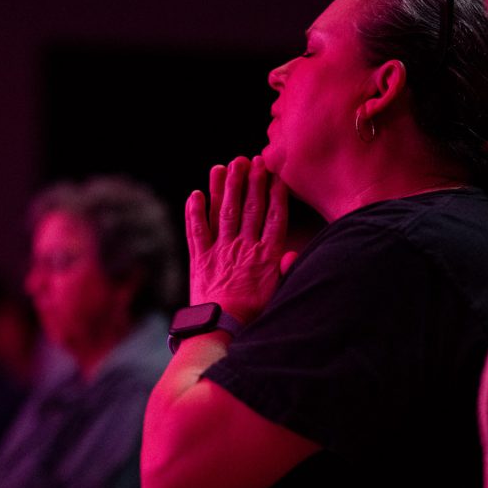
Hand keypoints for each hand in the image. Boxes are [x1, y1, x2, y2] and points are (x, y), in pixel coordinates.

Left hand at [186, 156, 288, 323]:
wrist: (222, 328)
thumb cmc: (255, 315)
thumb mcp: (280, 293)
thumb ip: (286, 269)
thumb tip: (292, 253)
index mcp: (266, 255)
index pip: (273, 216)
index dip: (274, 192)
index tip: (274, 173)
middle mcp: (244, 247)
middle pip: (249, 207)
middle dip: (251, 181)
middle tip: (252, 160)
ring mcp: (220, 251)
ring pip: (224, 212)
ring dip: (226, 187)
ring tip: (227, 166)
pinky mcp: (200, 259)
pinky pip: (196, 231)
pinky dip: (195, 212)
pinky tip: (196, 194)